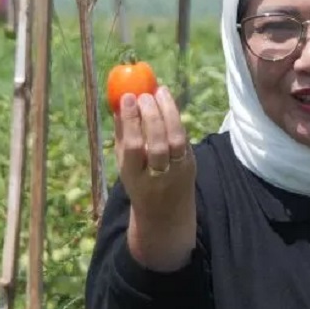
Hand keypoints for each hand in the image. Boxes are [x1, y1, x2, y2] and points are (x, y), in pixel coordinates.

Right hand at [114, 86, 196, 270]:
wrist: (165, 217)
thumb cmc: (139, 184)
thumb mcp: (124, 166)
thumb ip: (121, 137)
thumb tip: (118, 103)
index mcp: (133, 177)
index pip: (133, 147)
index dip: (131, 121)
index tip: (127, 98)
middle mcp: (157, 176)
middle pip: (157, 142)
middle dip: (151, 114)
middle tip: (145, 94)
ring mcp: (177, 172)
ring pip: (176, 139)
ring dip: (168, 111)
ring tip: (160, 91)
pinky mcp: (191, 167)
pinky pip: (184, 139)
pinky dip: (177, 119)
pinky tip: (169, 103)